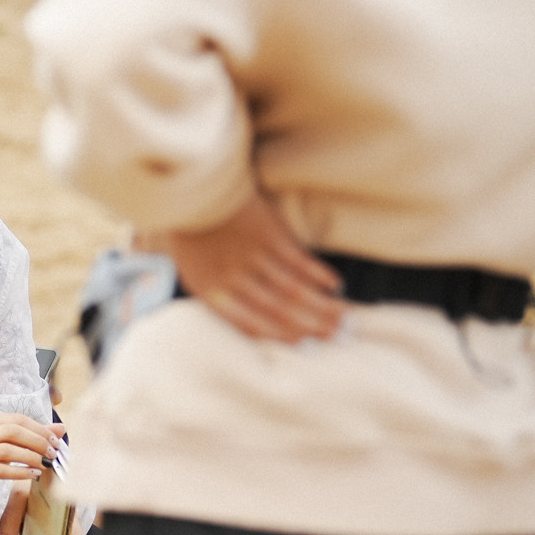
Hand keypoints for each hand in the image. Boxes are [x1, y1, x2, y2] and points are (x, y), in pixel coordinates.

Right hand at [0, 413, 62, 508]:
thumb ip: (28, 435)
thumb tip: (60, 429)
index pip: (15, 419)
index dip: (39, 429)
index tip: (55, 440)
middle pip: (12, 431)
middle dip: (37, 441)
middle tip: (53, 453)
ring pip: (7, 451)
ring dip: (31, 457)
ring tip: (46, 464)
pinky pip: (1, 470)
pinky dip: (20, 472)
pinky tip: (33, 474)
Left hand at [167, 193, 344, 341]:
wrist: (192, 191)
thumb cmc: (191, 233)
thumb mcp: (193, 271)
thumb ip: (217, 296)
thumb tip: (248, 319)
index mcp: (211, 292)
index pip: (250, 325)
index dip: (279, 336)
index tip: (302, 344)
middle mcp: (233, 279)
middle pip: (278, 311)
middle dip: (311, 326)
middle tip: (334, 336)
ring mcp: (252, 257)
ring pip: (293, 290)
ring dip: (322, 306)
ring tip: (342, 316)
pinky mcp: (268, 235)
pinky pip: (299, 262)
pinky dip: (319, 275)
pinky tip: (334, 285)